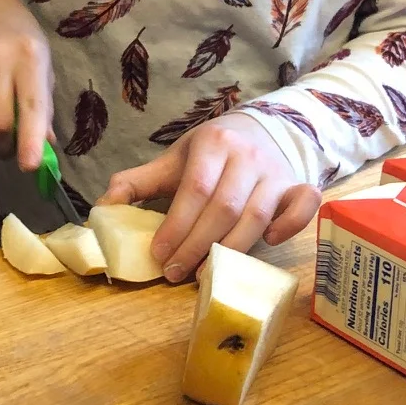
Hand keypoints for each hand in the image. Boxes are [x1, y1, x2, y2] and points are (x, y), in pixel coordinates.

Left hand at [100, 113, 321, 281]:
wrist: (259, 130)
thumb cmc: (210, 154)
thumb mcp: (173, 160)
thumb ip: (137, 181)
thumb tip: (103, 206)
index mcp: (213, 144)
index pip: (194, 190)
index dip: (176, 225)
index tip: (158, 254)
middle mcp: (248, 156)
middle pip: (224, 209)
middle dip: (196, 245)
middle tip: (174, 272)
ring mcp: (276, 172)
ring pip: (257, 217)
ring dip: (230, 250)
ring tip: (204, 274)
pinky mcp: (298, 186)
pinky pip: (303, 208)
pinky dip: (289, 227)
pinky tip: (268, 244)